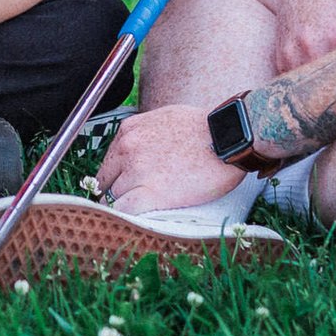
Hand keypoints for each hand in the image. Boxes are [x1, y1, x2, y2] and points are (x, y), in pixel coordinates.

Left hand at [95, 104, 246, 214]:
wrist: (227, 139)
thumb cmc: (205, 128)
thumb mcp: (165, 118)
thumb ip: (144, 133)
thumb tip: (139, 148)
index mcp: (129, 130)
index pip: (109, 161)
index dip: (117, 175)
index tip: (125, 184)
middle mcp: (127, 148)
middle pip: (108, 180)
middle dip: (120, 189)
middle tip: (138, 196)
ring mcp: (136, 171)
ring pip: (116, 197)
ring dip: (130, 203)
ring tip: (150, 205)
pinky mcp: (150, 194)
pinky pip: (124, 211)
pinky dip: (129, 216)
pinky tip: (141, 217)